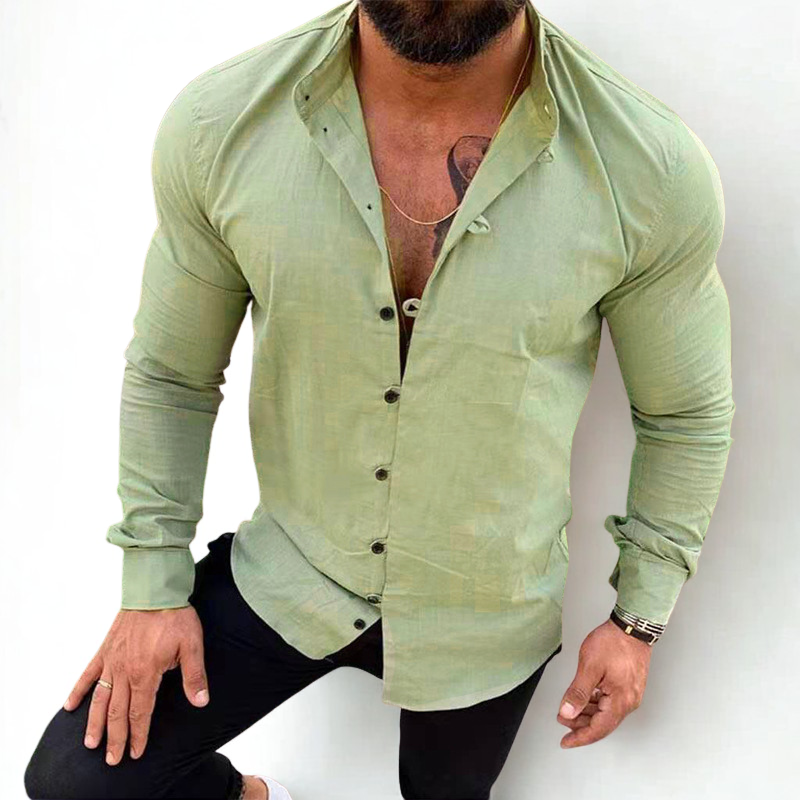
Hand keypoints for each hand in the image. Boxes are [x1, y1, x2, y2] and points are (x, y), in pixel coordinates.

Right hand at [62, 605, 208, 764]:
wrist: (154, 590)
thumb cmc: (175, 616)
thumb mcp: (192, 645)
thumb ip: (194, 676)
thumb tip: (201, 701)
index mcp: (145, 673)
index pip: (140, 712)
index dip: (138, 734)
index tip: (136, 753)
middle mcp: (124, 671)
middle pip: (116, 712)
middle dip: (115, 737)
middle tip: (112, 759)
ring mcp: (111, 661)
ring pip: (99, 699)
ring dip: (94, 723)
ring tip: (90, 743)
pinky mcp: (104, 649)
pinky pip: (88, 674)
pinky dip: (79, 691)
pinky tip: (70, 706)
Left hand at [556, 619, 651, 748]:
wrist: (631, 626)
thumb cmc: (613, 642)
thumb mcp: (589, 667)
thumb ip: (578, 692)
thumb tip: (567, 712)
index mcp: (620, 701)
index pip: (598, 729)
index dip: (580, 737)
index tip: (566, 742)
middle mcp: (629, 701)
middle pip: (603, 723)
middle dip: (580, 724)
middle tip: (562, 720)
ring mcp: (631, 694)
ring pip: (607, 713)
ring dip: (588, 713)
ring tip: (570, 709)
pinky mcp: (630, 686)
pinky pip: (612, 702)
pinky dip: (597, 703)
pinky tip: (587, 698)